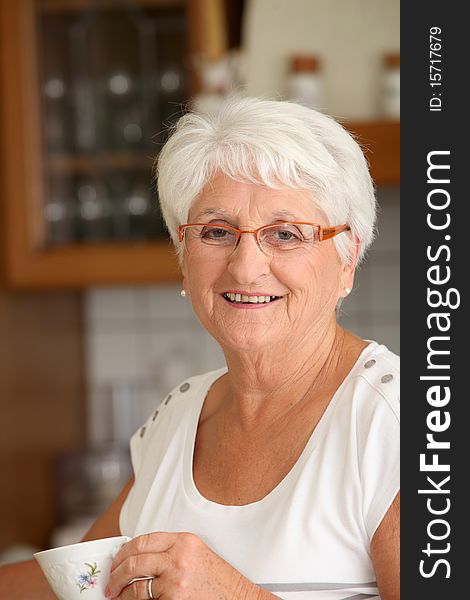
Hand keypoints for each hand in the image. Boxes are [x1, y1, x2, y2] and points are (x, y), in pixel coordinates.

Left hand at [105, 532, 264, 599]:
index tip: (117, 560)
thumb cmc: (220, 582)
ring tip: (117, 598)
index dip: (124, 551)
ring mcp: (175, 581)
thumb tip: (140, 558)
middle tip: (111, 583)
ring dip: (122, 594)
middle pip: (134, 561)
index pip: (143, 540)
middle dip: (116, 574)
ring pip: (136, 587)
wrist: (239, 599)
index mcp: (183, 541)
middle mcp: (178, 558)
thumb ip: (171, 552)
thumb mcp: (196, 555)